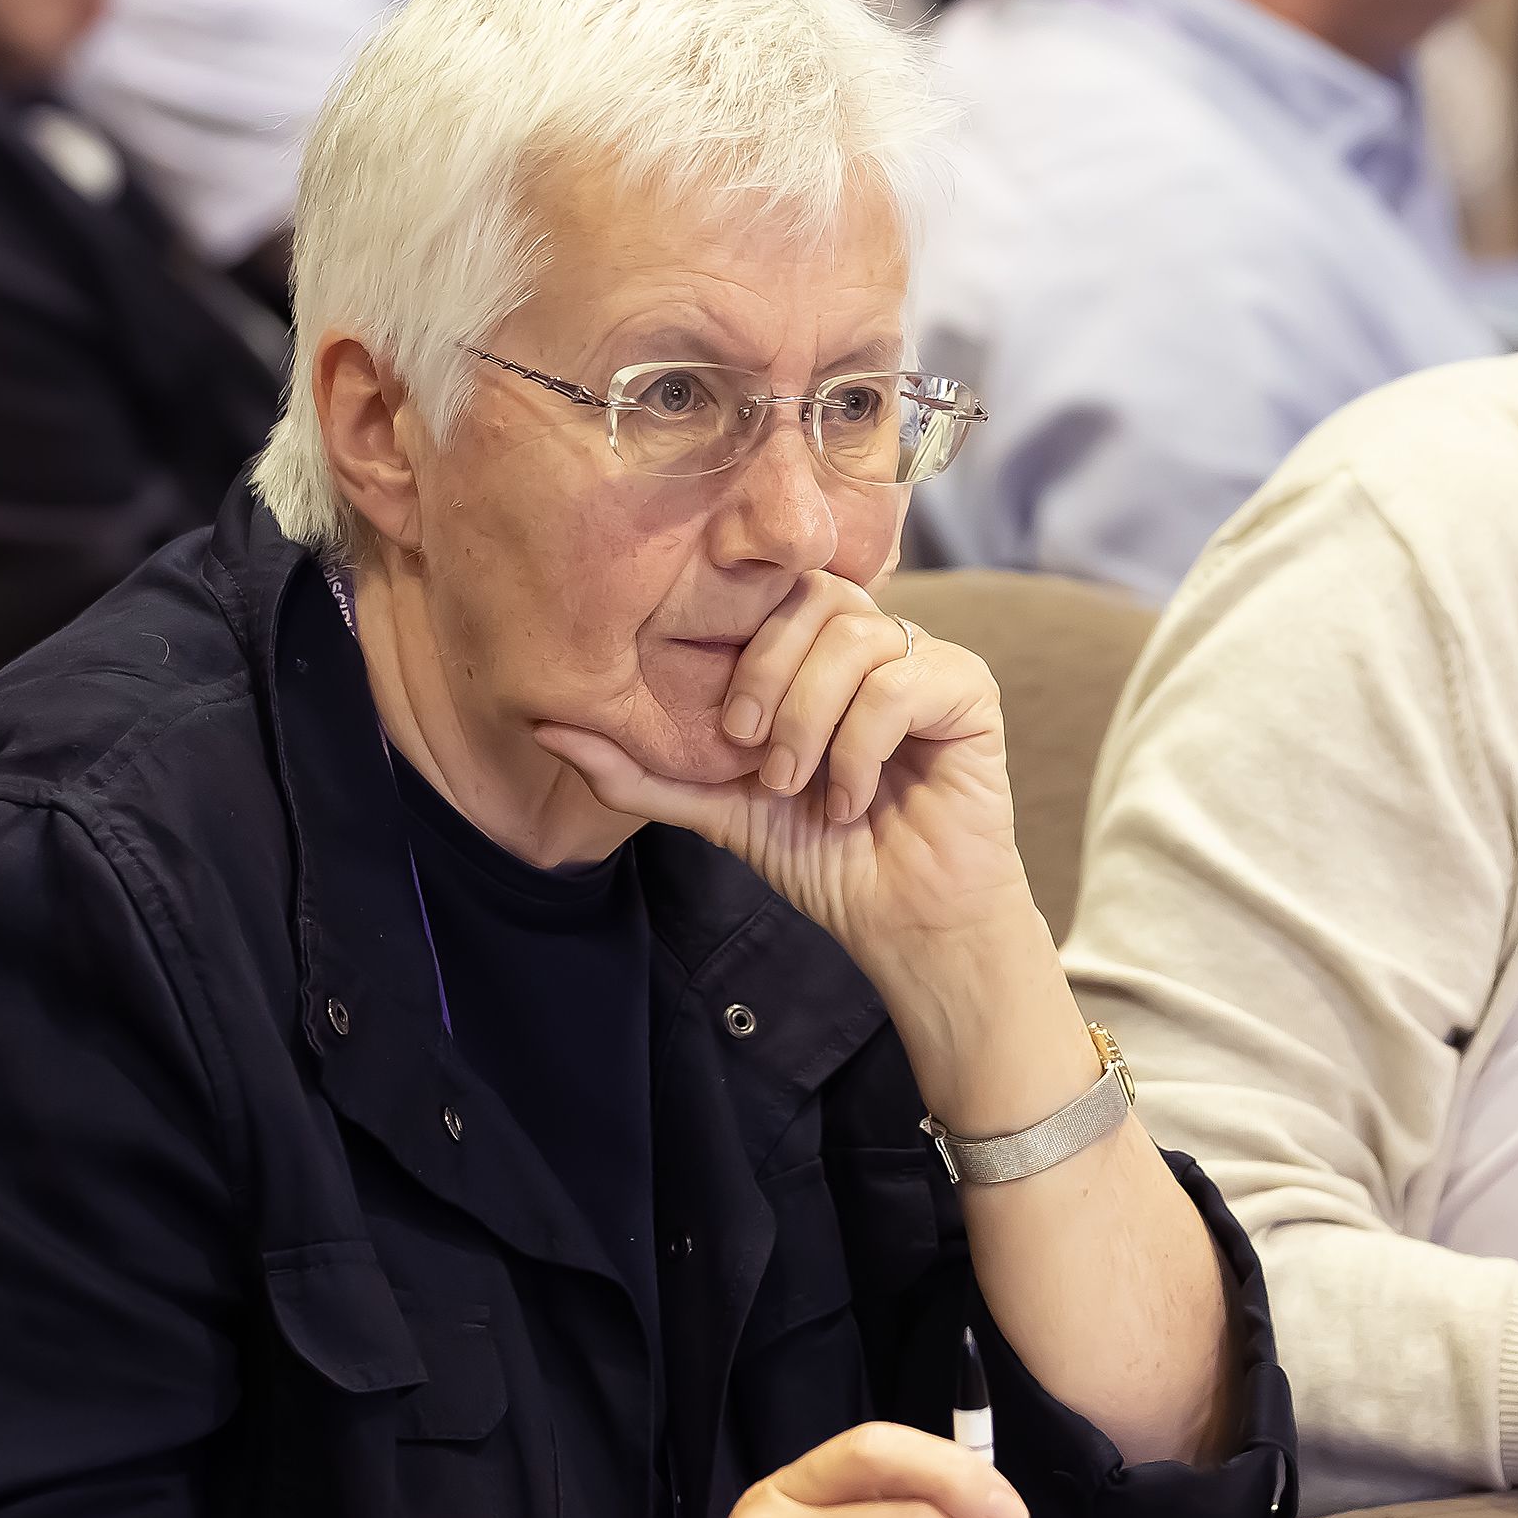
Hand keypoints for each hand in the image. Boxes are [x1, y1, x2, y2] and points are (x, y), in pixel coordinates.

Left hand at [533, 576, 1039, 972]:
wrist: (904, 922)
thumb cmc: (824, 859)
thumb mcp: (716, 807)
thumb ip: (639, 768)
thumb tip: (546, 725)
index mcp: (821, 653)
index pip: (773, 595)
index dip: (741, 649)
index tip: (724, 731)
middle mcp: (877, 642)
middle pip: (813, 599)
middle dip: (768, 680)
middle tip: (754, 758)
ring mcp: (927, 661)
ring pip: (857, 638)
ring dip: (811, 721)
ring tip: (799, 787)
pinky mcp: (971, 692)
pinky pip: (904, 681)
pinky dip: (860, 747)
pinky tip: (849, 799)